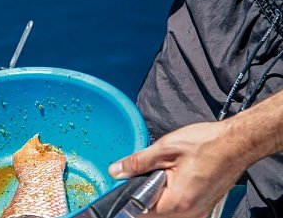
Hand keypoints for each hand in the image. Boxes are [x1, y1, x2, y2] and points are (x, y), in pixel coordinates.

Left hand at [107, 121, 246, 217]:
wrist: (237, 143)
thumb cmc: (208, 144)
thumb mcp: (165, 149)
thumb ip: (137, 162)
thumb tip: (116, 171)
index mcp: (178, 202)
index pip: (142, 212)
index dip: (130, 198)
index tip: (126, 184)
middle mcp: (190, 213)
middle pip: (154, 214)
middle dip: (144, 195)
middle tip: (149, 173)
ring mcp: (198, 212)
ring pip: (166, 212)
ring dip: (158, 196)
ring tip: (165, 173)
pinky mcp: (202, 207)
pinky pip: (179, 208)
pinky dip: (171, 196)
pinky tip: (174, 178)